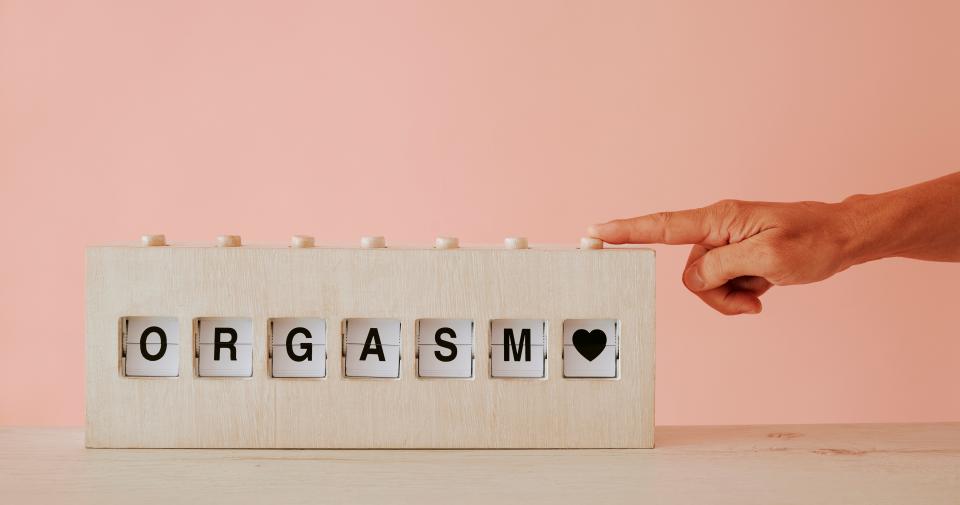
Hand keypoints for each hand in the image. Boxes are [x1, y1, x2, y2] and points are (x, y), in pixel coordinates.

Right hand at [588, 199, 859, 314]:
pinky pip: (721, 285)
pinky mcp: (735, 256)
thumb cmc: (813, 241)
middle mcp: (716, 229)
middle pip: (690, 273)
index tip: (594, 232)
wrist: (843, 239)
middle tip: (752, 297)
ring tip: (763, 292)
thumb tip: (694, 277)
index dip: (625, 231)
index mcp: (719, 219)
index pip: (662, 225)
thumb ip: (721, 267)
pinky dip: (740, 295)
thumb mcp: (768, 257)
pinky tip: (764, 289)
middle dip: (716, 294)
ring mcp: (725, 244)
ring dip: (731, 297)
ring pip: (705, 284)